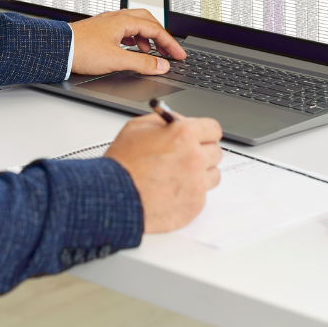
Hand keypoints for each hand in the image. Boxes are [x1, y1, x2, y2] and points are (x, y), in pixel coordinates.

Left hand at [69, 9, 185, 74]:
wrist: (57, 50)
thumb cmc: (81, 51)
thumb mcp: (117, 60)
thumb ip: (142, 63)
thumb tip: (161, 65)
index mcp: (123, 21)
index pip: (155, 29)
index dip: (170, 43)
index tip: (179, 55)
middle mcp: (116, 18)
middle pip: (147, 21)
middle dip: (161, 36)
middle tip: (169, 50)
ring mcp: (107, 24)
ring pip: (135, 25)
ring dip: (146, 38)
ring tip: (150, 53)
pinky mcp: (100, 31)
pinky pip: (123, 31)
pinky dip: (133, 39)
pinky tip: (131, 49)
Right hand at [105, 113, 221, 232]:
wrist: (112, 196)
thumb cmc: (121, 164)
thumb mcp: (138, 127)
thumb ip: (165, 121)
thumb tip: (179, 121)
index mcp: (184, 135)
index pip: (213, 129)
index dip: (205, 132)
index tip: (202, 137)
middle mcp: (195, 158)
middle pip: (215, 152)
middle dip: (202, 152)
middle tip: (186, 156)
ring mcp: (197, 183)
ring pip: (213, 175)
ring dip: (201, 174)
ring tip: (179, 175)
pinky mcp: (195, 205)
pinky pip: (202, 196)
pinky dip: (191, 193)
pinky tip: (173, 190)